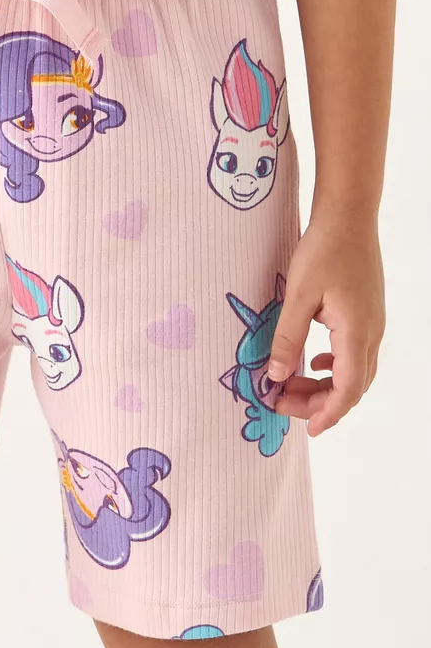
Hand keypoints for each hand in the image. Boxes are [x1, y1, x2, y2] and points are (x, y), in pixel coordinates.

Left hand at [270, 211, 383, 435]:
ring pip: (353, 370)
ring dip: (324, 385)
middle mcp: (371, 332)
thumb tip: (275, 376)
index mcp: (356, 332)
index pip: (348, 388)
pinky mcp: (365, 314)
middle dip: (318, 402)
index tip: (309, 430)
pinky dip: (332, 367)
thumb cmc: (324, 250)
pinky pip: (354, 353)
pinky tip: (311, 363)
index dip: (329, 413)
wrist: (348, 216)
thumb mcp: (298, 296)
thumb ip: (287, 338)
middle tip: (281, 403)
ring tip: (289, 386)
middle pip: (352, 385)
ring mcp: (372, 323)